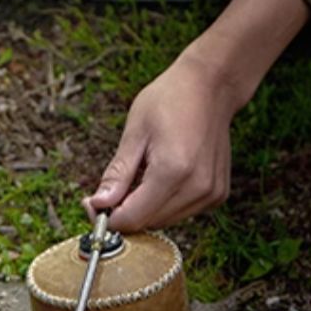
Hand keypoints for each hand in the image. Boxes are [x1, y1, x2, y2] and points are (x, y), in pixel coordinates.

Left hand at [85, 51, 236, 233]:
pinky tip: (163, 175)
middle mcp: (197, 187)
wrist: (211, 87)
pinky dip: (165, 202)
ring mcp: (211, 193)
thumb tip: (98, 204)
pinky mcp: (218, 194)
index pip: (133, 218)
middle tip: (113, 186)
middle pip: (149, 223)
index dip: (108, 217)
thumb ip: (117, 174)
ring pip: (165, 221)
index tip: (92, 203)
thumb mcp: (135, 132)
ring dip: (146, 207)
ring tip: (142, 172)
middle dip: (125, 212)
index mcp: (173, 170)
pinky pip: (182, 212)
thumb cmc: (169, 100)